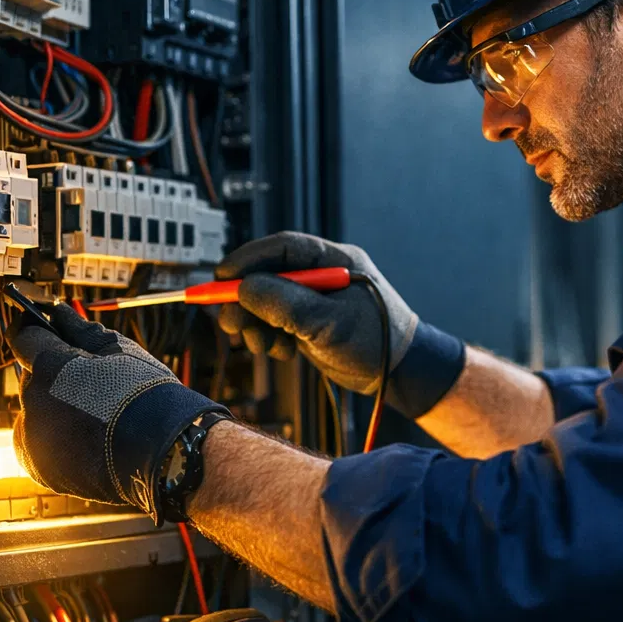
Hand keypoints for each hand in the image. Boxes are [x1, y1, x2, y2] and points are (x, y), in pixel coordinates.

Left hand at [11, 304, 225, 518]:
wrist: (164, 451)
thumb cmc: (146, 397)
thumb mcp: (118, 351)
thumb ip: (80, 330)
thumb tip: (60, 312)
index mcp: (51, 366)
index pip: (24, 337)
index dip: (34, 330)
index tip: (42, 329)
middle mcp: (33, 401)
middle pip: (32, 377)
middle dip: (53, 376)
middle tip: (89, 384)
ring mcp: (34, 438)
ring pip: (35, 411)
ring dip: (53, 409)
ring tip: (93, 416)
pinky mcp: (39, 467)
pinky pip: (37, 444)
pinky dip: (55, 439)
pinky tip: (85, 438)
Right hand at [216, 232, 418, 394]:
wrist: (400, 374)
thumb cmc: (379, 341)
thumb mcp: (328, 321)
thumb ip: (284, 303)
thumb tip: (243, 288)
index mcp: (334, 261)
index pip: (283, 248)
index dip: (249, 259)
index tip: (222, 275)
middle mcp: (322, 276)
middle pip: (268, 276)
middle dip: (246, 300)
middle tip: (231, 322)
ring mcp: (315, 300)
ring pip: (268, 303)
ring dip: (257, 325)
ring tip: (264, 345)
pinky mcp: (310, 323)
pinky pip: (276, 323)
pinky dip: (271, 337)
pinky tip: (283, 352)